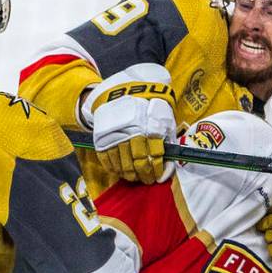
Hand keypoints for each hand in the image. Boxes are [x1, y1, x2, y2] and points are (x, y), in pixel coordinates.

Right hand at [81, 63, 175, 182]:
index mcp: (150, 127)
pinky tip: (121, 171)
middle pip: (139, 163)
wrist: (122, 92)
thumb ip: (167, 141)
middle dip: (145, 175)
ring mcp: (116, 136)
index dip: (158, 170)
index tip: (158, 177)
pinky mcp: (102, 138)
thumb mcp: (163, 119)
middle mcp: (133, 132)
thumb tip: (169, 167)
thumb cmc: (148, 109)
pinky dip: (115, 169)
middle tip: (147, 180)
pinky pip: (107, 160)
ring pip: (123, 165)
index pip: (156, 156)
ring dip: (130, 175)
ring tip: (135, 177)